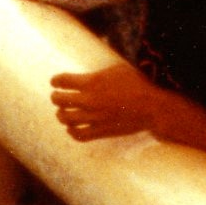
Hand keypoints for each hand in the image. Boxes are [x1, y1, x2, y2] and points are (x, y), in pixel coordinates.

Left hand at [50, 63, 165, 140]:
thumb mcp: (116, 69)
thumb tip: (86, 70)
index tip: (55, 82)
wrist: (151, 106)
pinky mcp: (100, 131)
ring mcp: (93, 117)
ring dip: (61, 114)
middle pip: (59, 100)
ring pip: (65, 118)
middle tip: (57, 97)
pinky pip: (78, 135)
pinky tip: (72, 128)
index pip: (63, 81)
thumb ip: (97, 73)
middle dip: (56, 97)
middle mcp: (89, 100)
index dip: (56, 80)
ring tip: (63, 112)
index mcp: (92, 82)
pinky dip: (71, 131)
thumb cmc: (137, 84)